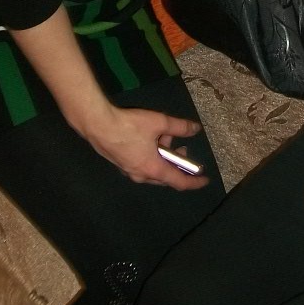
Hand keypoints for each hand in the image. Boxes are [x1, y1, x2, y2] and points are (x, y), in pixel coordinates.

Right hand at [79, 103, 208, 190]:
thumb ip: (180, 127)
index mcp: (153, 169)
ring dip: (163, 155)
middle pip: (165, 176)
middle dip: (177, 163)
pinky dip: (151, 154)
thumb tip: (195, 129)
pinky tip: (149, 136)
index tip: (205, 180)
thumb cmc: (129, 126)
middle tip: (183, 148)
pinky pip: (142, 163)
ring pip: (153, 168)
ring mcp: (128, 171)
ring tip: (165, 134)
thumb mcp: (160, 122)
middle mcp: (141, 175)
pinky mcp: (120, 163)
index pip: (179, 182)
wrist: (98, 124)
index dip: (194, 182)